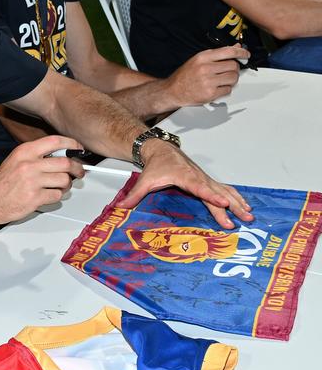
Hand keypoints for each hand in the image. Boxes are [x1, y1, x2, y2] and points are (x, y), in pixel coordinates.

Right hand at [0, 135, 84, 223]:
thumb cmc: (3, 183)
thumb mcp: (16, 160)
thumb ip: (36, 155)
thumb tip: (61, 154)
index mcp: (25, 152)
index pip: (55, 141)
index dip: (72, 144)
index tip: (78, 149)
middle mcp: (29, 164)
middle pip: (65, 162)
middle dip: (77, 168)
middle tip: (78, 172)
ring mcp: (32, 181)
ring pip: (64, 180)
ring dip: (66, 185)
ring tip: (59, 186)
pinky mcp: (35, 198)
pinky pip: (57, 195)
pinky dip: (56, 196)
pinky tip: (48, 195)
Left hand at [117, 139, 252, 227]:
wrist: (162, 150)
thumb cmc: (156, 165)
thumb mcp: (144, 180)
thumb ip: (134, 195)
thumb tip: (121, 207)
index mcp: (184, 177)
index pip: (199, 188)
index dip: (211, 196)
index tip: (222, 204)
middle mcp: (198, 177)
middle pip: (216, 193)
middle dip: (229, 207)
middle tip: (240, 220)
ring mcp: (205, 179)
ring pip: (225, 191)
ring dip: (238, 203)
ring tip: (249, 215)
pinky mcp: (208, 180)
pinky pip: (225, 189)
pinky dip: (236, 197)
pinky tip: (245, 206)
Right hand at [165, 46, 245, 105]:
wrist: (173, 91)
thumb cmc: (185, 76)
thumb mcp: (198, 60)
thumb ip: (217, 54)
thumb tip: (236, 48)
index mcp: (203, 57)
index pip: (229, 52)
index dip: (241, 53)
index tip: (246, 55)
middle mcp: (205, 68)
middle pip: (233, 66)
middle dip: (234, 69)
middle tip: (228, 72)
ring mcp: (208, 81)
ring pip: (233, 78)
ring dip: (231, 80)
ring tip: (222, 81)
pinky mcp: (210, 93)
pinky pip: (228, 90)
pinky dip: (225, 90)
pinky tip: (216, 88)